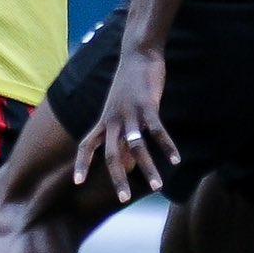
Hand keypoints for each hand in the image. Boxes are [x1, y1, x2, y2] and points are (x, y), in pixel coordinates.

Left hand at [73, 47, 176, 204]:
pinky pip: (157, 130)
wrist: (137, 54)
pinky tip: (175, 159)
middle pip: (110, 153)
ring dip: (147, 167)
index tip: (77, 182)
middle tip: (123, 198)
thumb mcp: (119, 110)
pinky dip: (166, 145)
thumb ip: (121, 137)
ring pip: (137, 146)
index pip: (86, 144)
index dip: (81, 163)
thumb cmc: (128, 84)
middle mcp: (113, 119)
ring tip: (157, 186)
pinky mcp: (148, 105)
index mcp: (104, 120)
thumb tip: (127, 164)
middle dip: (117, 177)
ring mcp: (130, 112)